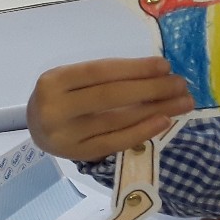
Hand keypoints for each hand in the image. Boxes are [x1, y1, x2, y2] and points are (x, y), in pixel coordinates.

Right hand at [27, 57, 193, 160]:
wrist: (37, 128)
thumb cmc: (62, 97)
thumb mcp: (72, 79)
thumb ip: (105, 77)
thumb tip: (157, 73)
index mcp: (53, 82)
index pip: (99, 72)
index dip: (134, 68)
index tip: (165, 66)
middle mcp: (55, 108)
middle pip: (110, 96)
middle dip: (151, 88)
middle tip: (181, 84)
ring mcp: (66, 134)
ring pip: (117, 120)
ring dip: (155, 110)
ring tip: (182, 102)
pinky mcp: (78, 153)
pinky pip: (116, 142)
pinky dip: (142, 131)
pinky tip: (163, 120)